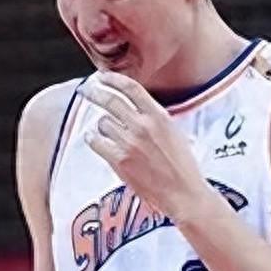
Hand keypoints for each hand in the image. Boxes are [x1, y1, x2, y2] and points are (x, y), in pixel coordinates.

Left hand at [78, 72, 215, 222]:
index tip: (103, 77)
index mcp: (159, 116)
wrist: (183, 193)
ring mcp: (129, 143)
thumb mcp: (175, 133)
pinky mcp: (119, 160)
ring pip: (102, 122)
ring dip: (101, 124)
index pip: (131, 88)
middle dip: (94, 93)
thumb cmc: (183, 166)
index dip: (113, 79)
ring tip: (105, 129)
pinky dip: (93, 138)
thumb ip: (155, 119)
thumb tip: (136, 108)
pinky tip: (95, 139)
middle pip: (110, 100)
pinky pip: (96, 141)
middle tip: (87, 91)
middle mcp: (143, 126)